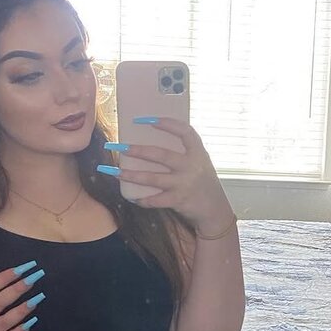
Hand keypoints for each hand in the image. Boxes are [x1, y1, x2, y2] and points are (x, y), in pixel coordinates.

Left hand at [107, 118, 233, 232]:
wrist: (215, 210)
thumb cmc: (203, 183)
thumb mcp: (200, 163)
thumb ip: (184, 153)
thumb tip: (155, 141)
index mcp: (198, 153)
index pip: (185, 132)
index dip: (167, 124)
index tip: (148, 120)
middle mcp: (191, 167)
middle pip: (162, 155)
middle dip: (138, 151)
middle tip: (121, 147)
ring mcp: (184, 184)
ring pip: (153, 178)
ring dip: (132, 175)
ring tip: (115, 171)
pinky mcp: (178, 200)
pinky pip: (155, 200)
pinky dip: (142, 199)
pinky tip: (132, 197)